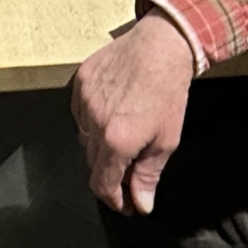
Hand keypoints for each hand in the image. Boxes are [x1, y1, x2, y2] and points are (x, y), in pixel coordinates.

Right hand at [72, 12, 195, 215]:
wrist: (162, 44)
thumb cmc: (168, 88)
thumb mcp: (166, 139)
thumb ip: (149, 175)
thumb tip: (141, 202)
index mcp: (117, 140)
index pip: (102, 184)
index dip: (113, 200)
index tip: (125, 202)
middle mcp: (95, 122)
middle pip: (92, 164)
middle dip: (111, 172)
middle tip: (131, 169)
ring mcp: (84, 100)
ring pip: (84, 138)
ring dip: (100, 145)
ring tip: (125, 134)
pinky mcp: (79, 82)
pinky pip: (79, 113)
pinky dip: (92, 120)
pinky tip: (112, 112)